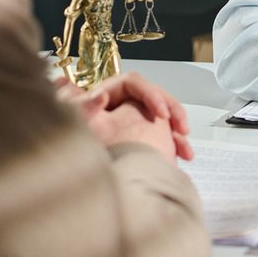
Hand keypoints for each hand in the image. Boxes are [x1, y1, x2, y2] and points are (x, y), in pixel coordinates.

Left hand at [58, 72, 192, 160]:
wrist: (76, 173)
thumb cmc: (72, 143)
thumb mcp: (76, 124)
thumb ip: (83, 107)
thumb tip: (100, 96)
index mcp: (108, 93)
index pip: (135, 82)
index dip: (152, 95)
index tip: (161, 114)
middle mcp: (122, 104)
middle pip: (154, 98)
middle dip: (172, 111)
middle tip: (182, 128)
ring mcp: (133, 121)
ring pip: (162, 118)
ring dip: (177, 131)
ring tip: (186, 149)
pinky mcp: (140, 139)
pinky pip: (163, 135)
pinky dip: (175, 144)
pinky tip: (183, 156)